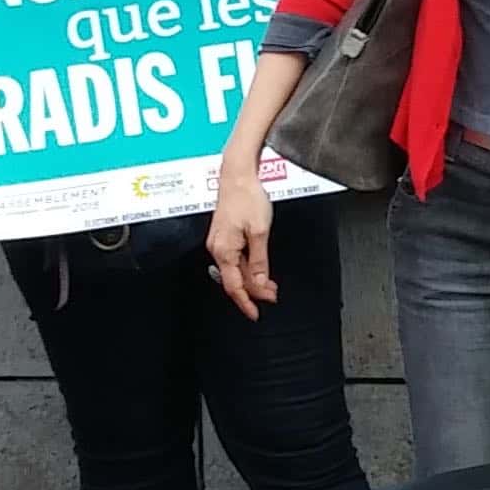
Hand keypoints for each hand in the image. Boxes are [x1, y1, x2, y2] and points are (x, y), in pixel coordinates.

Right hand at [205, 167, 279, 320]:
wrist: (238, 175)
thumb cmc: (247, 197)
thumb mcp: (260, 232)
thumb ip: (260, 261)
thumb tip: (259, 283)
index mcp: (224, 250)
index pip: (233, 286)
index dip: (246, 302)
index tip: (255, 314)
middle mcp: (217, 248)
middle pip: (235, 279)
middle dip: (254, 291)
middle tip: (273, 296)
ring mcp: (219, 241)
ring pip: (235, 269)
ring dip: (252, 279)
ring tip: (270, 285)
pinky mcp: (223, 235)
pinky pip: (235, 258)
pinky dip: (248, 266)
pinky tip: (259, 268)